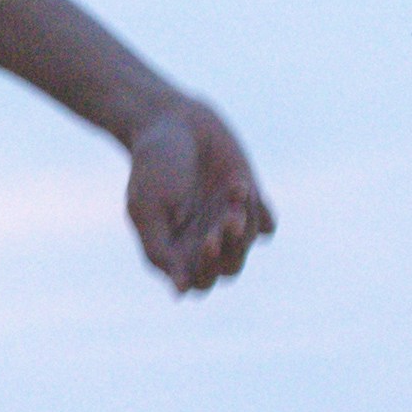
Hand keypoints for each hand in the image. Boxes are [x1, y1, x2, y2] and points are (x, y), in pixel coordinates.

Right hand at [126, 99, 272, 293]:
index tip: (208, 240)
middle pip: (228, 270)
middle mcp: (203, 241)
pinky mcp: (249, 202)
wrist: (172, 120)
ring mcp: (228, 222)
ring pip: (247, 245)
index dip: (207, 268)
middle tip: (225, 218)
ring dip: (243, 220)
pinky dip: (258, 212)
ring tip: (233, 187)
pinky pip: (266, 226)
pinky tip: (240, 187)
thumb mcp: (145, 208)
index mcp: (174, 249)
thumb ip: (158, 251)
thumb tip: (179, 291)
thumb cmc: (152, 164)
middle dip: (231, 247)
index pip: (198, 282)